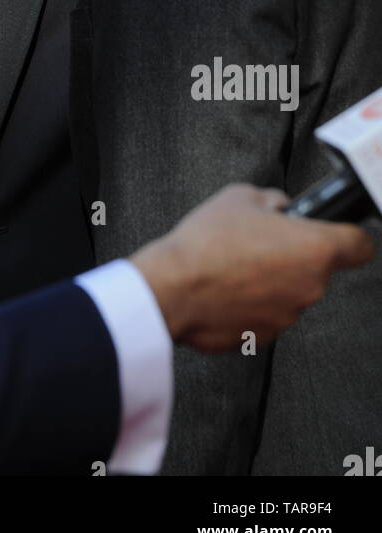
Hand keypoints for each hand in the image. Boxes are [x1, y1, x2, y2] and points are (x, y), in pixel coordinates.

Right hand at [131, 183, 374, 352]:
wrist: (173, 288)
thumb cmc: (207, 242)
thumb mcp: (240, 196)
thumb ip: (272, 200)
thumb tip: (279, 208)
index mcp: (314, 249)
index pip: (360, 245)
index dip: (349, 234)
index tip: (337, 231)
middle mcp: (310, 287)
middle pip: (318, 267)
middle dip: (294, 254)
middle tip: (260, 240)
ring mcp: (289, 315)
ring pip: (291, 290)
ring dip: (272, 278)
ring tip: (235, 263)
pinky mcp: (266, 336)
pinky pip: (269, 312)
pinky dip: (253, 301)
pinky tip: (227, 286)